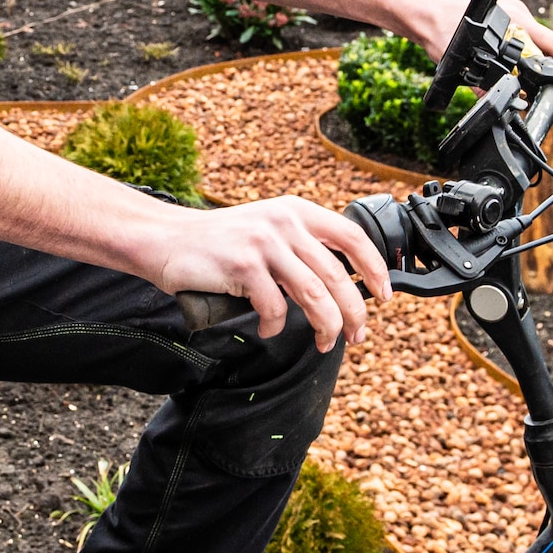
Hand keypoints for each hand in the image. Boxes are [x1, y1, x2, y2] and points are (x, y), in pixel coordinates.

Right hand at [156, 195, 389, 352]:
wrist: (167, 240)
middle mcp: (283, 222)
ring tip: (326, 342)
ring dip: (327, 326)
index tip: (385, 294)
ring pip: (314, 294)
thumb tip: (344, 283)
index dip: (375, 267)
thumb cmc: (219, 243)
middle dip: (355, 312)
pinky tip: (268, 329)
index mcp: (295, 211)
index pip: (351, 235)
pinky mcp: (242, 266)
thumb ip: (300, 245)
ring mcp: (263, 243)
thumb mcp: (266, 229)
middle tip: (358, 336)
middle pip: (337, 274)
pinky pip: (274, 307)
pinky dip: (276, 326)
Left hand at [401, 0, 552, 109]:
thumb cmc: (440, 32)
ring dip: (549, 70)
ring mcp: (514, 19)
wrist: (425, 18)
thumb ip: (480, 83)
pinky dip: (534, 64)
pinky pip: (528, 46)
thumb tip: (498, 102)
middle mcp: (520, 16)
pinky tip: (534, 80)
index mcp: (516, 19)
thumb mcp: (462, 61)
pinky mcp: (507, 25)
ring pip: (541, 48)